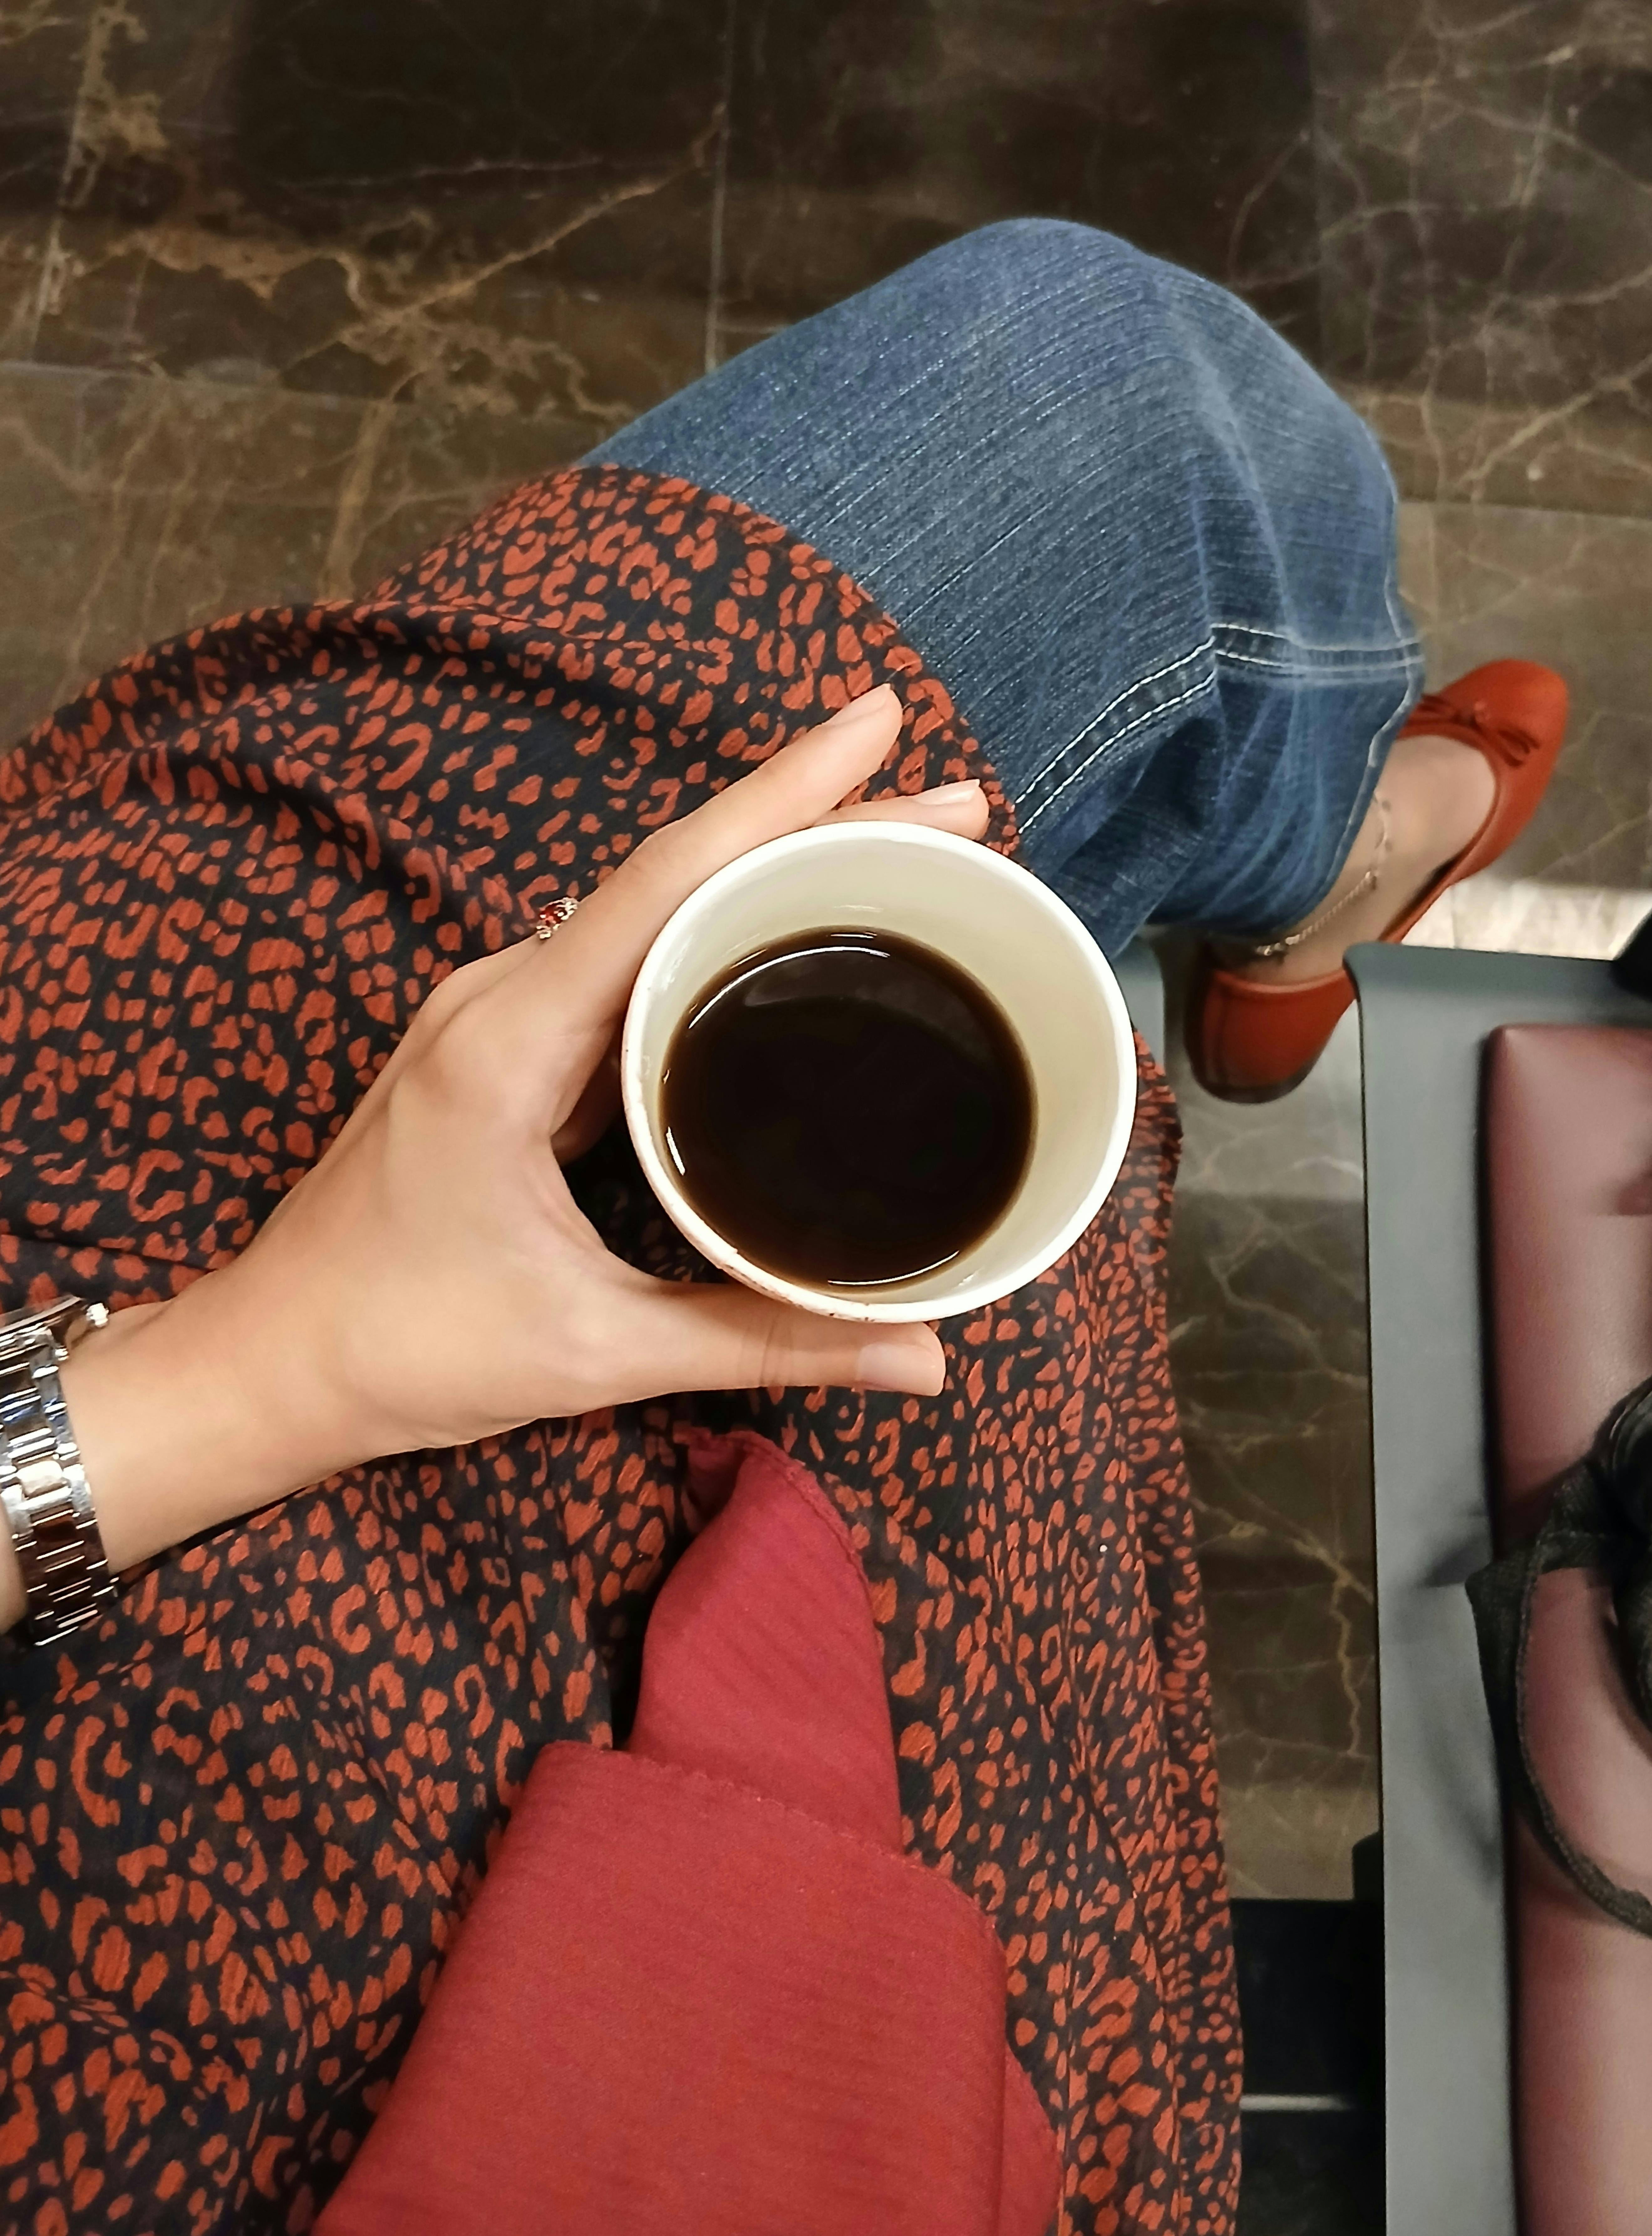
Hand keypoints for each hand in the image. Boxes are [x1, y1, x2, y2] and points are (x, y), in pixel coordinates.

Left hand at [27, 688, 985, 1624]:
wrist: (274, 1363)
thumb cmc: (405, 1346)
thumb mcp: (595, 1349)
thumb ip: (763, 1339)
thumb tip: (923, 1358)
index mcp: (511, 1039)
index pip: (668, 881)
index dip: (783, 794)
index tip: (880, 722)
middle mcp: (501, 997)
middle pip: (677, 877)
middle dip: (816, 826)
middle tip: (954, 811)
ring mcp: (499, 1013)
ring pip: (653, 913)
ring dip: (769, 876)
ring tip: (899, 854)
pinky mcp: (509, 1045)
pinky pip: (626, 963)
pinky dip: (715, 938)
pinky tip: (790, 939)